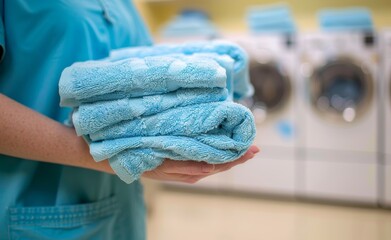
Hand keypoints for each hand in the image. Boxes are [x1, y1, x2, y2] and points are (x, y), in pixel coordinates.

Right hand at [142, 145, 259, 183]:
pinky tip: (222, 145)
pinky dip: (216, 151)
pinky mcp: (184, 162)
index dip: (237, 157)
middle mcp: (194, 171)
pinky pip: (205, 158)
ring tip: (243, 144)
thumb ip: (186, 167)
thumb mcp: (163, 164)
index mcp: (191, 171)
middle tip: (255, 147)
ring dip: (229, 153)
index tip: (253, 150)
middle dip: (238, 155)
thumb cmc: (144, 160)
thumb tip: (210, 168)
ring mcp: (190, 167)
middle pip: (221, 164)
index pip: (220, 165)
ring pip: (214, 161)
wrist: (127, 159)